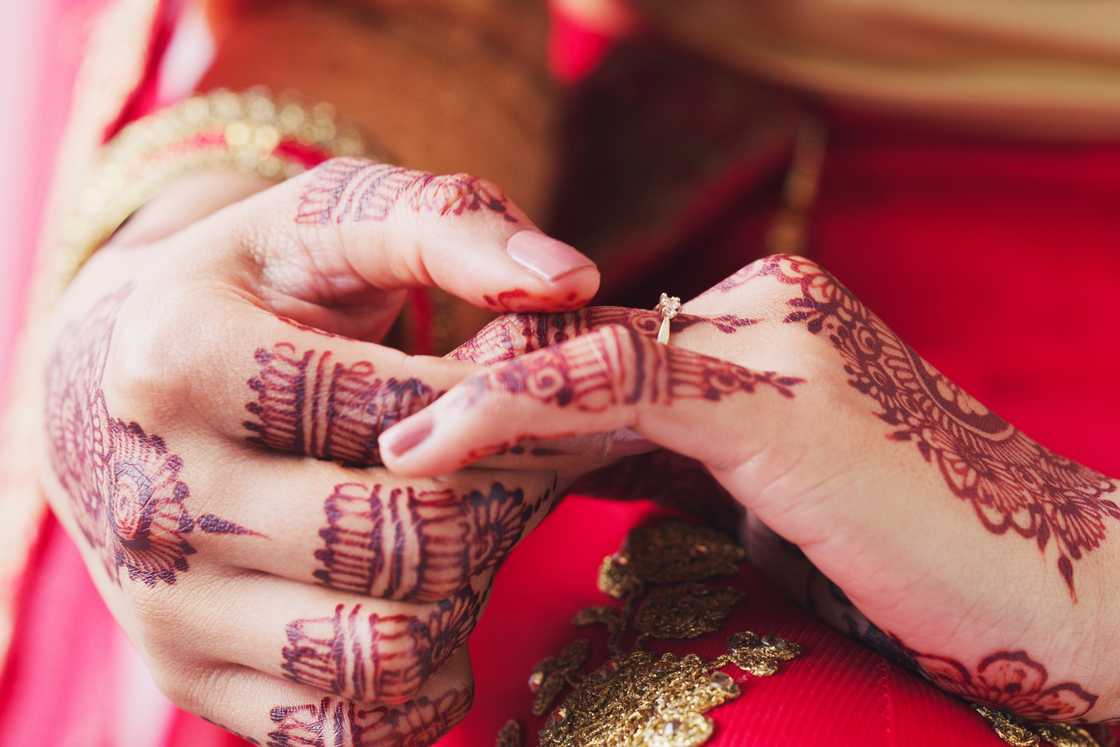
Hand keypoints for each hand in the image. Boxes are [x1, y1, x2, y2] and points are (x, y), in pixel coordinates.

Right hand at [39, 158, 598, 743]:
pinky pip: (348, 725)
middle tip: (531, 462)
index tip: (539, 390)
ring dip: (470, 594)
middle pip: (408, 538)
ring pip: (385, 649)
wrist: (113, 388)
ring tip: (476, 527)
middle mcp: (157, 499)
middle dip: (503, 498)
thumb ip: (448, 224)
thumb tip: (573, 280)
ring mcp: (169, 605)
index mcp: (178, 363)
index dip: (505, 402)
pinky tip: (430, 605)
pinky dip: (420, 681)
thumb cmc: (247, 294)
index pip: (402, 410)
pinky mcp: (192, 679)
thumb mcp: (328, 221)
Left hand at [381, 254, 1119, 722]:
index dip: (514, 398)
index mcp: (758, 332)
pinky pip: (621, 381)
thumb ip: (680, 465)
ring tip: (391, 450)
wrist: (1053, 589)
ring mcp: (776, 338)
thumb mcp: (765, 501)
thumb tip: (583, 475)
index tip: (431, 447)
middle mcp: (765, 308)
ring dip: (480, 397)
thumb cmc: (909, 561)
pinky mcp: (780, 393)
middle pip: (583, 338)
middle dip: (482, 394)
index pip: (605, 349)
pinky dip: (521, 408)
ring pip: (587, 347)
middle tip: (382, 441)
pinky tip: (440, 444)